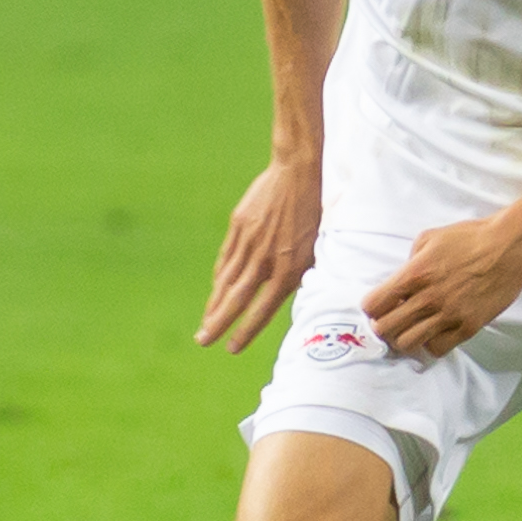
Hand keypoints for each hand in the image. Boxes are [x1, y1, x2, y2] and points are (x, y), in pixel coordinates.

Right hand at [198, 157, 320, 352]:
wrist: (300, 172)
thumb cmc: (317, 212)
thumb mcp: (318, 249)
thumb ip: (301, 275)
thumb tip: (289, 299)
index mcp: (288, 270)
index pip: (262, 310)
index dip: (246, 332)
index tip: (232, 348)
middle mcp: (265, 261)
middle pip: (236, 300)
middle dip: (218, 325)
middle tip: (203, 342)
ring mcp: (249, 243)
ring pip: (226, 281)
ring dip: (214, 305)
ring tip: (205, 324)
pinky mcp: (239, 227)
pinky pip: (226, 258)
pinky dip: (220, 276)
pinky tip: (216, 289)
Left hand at [362, 213, 521, 360]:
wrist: (510, 248)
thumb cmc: (471, 237)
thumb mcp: (430, 238)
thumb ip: (410, 261)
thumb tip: (402, 282)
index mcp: (414, 273)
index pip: (373, 304)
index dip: (372, 307)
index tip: (379, 306)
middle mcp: (428, 298)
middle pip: (386, 329)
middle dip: (383, 325)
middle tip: (392, 320)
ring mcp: (448, 315)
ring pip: (408, 343)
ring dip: (405, 337)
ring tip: (412, 329)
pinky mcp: (467, 327)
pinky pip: (437, 348)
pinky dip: (430, 343)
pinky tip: (435, 332)